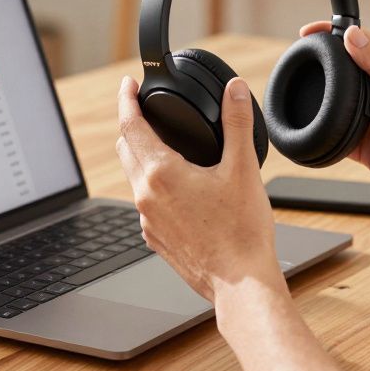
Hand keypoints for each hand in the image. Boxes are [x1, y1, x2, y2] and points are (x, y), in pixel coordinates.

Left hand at [115, 75, 284, 302]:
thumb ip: (237, 123)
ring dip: (141, 155)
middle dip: (130, 125)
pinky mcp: (155, 239)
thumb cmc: (242, 232)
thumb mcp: (244, 169)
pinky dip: (152, 186)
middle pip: (125, 149)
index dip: (126, 100)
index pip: (130, 125)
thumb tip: (236, 90)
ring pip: (134, 177)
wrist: (240, 285)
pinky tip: (175, 187)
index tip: (128, 86)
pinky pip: (145, 203)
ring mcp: (147, 220)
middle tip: (142, 109)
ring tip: (160, 144)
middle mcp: (146, 196)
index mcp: (162, 174)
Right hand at [299, 21, 369, 215]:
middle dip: (325, 61)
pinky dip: (326, 129)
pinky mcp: (365, 143)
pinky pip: (338, 132)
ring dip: (325, 96)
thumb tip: (352, 34)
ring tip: (303, 88)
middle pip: (348, 68)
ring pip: (340, 101)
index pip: (363, 41)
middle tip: (300, 56)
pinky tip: (316, 127)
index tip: (311, 30)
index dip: (337, 31)